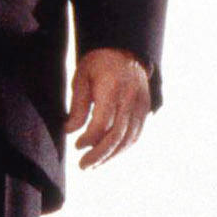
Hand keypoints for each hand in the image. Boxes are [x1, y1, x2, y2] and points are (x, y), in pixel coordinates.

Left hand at [65, 47, 150, 168]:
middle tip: (84, 165)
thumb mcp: (82, 77)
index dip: (88, 139)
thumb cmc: (100, 63)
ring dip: (111, 156)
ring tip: (94, 164)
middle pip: (117, 136)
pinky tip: (109, 154)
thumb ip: (78, 105)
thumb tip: (70, 130)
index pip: (102, 123)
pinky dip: (122, 148)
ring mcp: (141, 105)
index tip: (76, 145)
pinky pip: (136, 135)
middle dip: (99, 154)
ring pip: (128, 139)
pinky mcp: (145, 110)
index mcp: (112, 88)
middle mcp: (130, 98)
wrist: (126, 50)